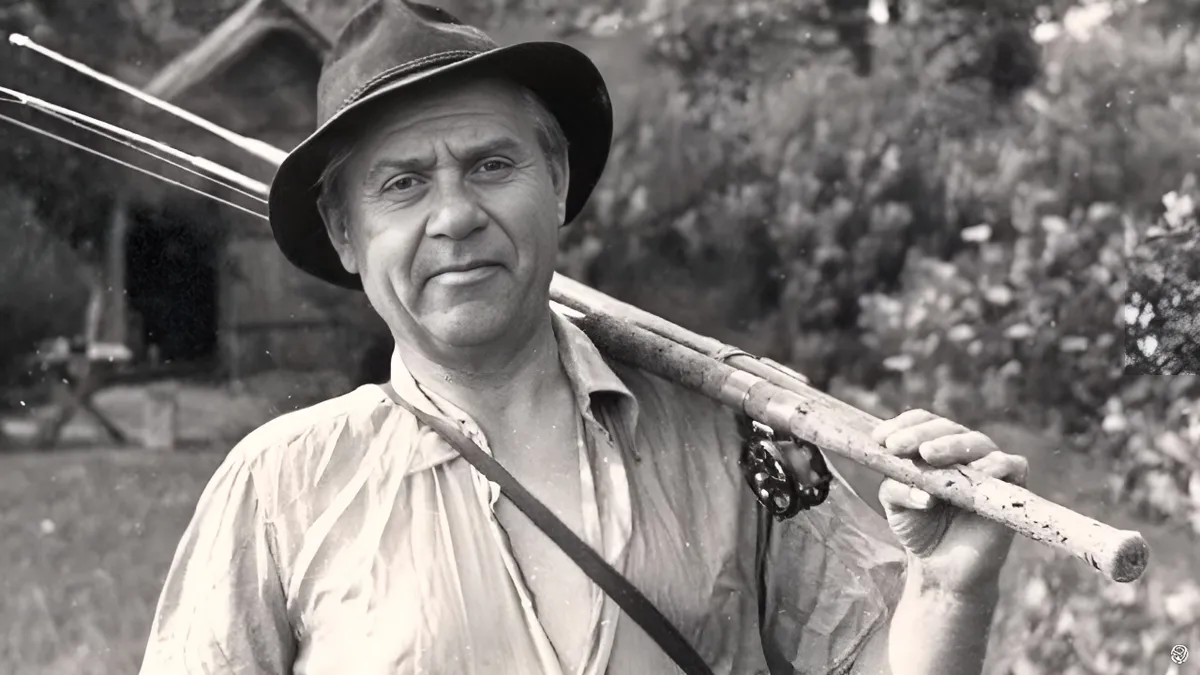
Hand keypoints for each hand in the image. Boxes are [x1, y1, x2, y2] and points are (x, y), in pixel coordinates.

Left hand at [871, 409, 1028, 595]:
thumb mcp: (895, 505)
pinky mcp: (1013, 488)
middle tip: (898, 446)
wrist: (942, 568)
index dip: (902, 425)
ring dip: (951, 445)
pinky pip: (1012, 466)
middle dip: (920, 434)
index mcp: (933, 447)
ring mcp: (989, 467)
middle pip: (946, 428)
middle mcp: (963, 451)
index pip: (922, 422)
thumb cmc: (918, 527)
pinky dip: (996, 465)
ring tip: (928, 454)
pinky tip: (977, 471)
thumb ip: (896, 488)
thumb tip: (923, 492)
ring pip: (977, 442)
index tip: (879, 439)